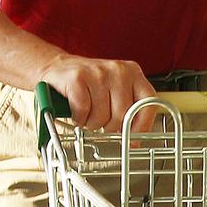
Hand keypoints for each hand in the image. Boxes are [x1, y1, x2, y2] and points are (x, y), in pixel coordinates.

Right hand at [39, 54, 155, 133]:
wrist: (58, 67)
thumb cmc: (89, 83)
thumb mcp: (115, 90)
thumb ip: (129, 108)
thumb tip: (136, 139)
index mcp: (132, 73)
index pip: (148, 101)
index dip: (142, 124)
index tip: (133, 138)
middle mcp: (119, 70)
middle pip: (123, 114)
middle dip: (109, 125)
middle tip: (101, 119)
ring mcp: (98, 73)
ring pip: (102, 116)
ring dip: (92, 122)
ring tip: (88, 111)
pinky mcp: (78, 78)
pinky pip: (83, 111)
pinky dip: (78, 117)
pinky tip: (77, 109)